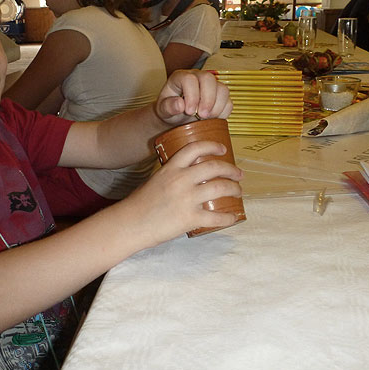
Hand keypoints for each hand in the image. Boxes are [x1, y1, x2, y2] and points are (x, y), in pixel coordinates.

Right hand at [120, 140, 242, 246]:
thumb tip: (190, 176)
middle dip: (231, 169)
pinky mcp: (190, 218)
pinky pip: (216, 217)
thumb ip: (172, 175)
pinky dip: (228, 217)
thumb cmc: (139, 204)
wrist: (130, 224)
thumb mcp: (155, 180)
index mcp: (171, 168)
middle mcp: (181, 180)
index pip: (195, 148)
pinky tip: (233, 217)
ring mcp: (186, 199)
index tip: (223, 149)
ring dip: (234, 189)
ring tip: (238, 191)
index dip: (212, 146)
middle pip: (214, 167)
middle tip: (239, 174)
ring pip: (220, 188)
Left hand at [155, 70, 232, 125]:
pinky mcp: (220, 97)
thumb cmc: (170, 110)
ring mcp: (211, 86)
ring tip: (206, 118)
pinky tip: (212, 119)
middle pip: (209, 79)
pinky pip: (229, 102)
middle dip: (207, 100)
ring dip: (216, 107)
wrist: (177, 118)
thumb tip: (180, 104)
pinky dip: (223, 112)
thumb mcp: (162, 110)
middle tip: (201, 116)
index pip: (190, 79)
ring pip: (223, 89)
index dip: (191, 95)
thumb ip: (168, 107)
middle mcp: (198, 77)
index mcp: (181, 77)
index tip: (188, 111)